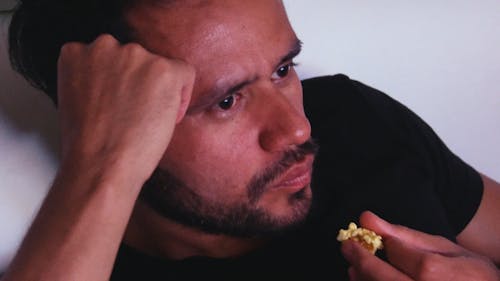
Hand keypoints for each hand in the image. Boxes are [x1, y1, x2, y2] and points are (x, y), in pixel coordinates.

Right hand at [57, 34, 194, 186]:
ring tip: (147, 122)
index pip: (110, 57)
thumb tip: (125, 81)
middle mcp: (104, 46)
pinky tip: (169, 117)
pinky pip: (185, 73)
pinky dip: (183, 95)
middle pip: (136, 60)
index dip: (120, 85)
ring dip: (159, 91)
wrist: (99, 166)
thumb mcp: (79, 100)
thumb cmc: (89, 145)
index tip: (121, 106)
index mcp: (77, 53)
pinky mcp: (162, 69)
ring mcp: (134, 55)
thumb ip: (97, 80)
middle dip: (140, 86)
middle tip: (135, 117)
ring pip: (160, 67)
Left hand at [341, 211, 499, 280]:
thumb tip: (366, 218)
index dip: (386, 246)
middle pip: (386, 279)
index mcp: (439, 273)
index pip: (401, 256)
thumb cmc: (470, 275)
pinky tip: (365, 280)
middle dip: (361, 261)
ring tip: (355, 266)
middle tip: (348, 247)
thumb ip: (405, 235)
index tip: (370, 237)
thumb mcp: (445, 248)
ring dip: (363, 279)